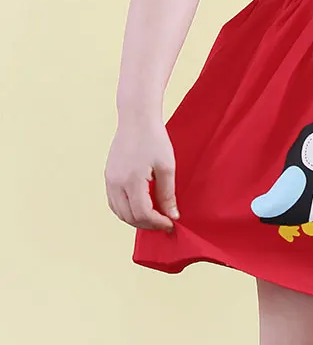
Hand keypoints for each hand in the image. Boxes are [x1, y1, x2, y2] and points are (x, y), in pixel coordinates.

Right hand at [105, 116, 178, 230]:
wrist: (136, 120)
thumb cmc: (155, 140)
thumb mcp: (167, 168)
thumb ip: (168, 194)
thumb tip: (172, 216)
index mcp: (132, 180)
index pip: (143, 213)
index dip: (158, 223)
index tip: (171, 224)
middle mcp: (116, 182)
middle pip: (129, 216)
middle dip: (148, 224)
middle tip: (164, 224)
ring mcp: (109, 180)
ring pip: (119, 212)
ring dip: (136, 220)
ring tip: (154, 218)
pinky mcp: (108, 176)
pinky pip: (114, 202)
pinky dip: (126, 211)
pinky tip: (141, 209)